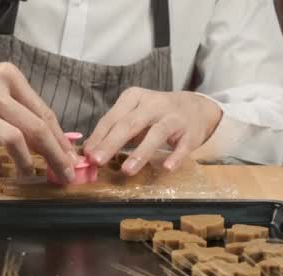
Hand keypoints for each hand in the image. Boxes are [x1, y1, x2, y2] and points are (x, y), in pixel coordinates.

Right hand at [0, 50, 76, 182]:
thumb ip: (21, 104)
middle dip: (55, 156)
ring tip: (29, 173)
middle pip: (35, 128)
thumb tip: (52, 137)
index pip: (43, 113)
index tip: (71, 159)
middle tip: (65, 174)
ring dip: (27, 162)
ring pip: (13, 140)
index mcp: (8, 77)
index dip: (61, 140)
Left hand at [84, 88, 221, 174]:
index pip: (112, 118)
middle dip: (112, 143)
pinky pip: (183, 146)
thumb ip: (112, 131)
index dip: (98, 136)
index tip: (87, 154)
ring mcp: (174, 117)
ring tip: (127, 170)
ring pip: (156, 134)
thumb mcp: (132, 115)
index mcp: (134, 98)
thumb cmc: (155, 115)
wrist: (195, 107)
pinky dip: (175, 157)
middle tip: (97, 161)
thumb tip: (88, 150)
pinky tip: (166, 167)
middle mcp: (153, 104)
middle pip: (130, 124)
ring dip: (140, 153)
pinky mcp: (190, 132)